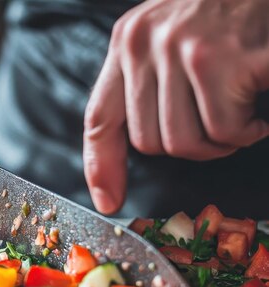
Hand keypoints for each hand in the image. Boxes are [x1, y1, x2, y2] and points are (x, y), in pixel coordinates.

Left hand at [83, 0, 268, 213]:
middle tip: (222, 125)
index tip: (109, 200)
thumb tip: (149, 140)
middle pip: (149, 143)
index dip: (100, 166)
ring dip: (222, 140)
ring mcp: (181, 50)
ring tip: (242, 111)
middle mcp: (145, 44)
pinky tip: (258, 105)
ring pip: (185, 143)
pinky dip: (247, 131)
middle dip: (191, 147)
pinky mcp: (221, 59)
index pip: (100, 117)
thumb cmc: (230, 8)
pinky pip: (224, 131)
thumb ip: (150, 78)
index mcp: (128, 42)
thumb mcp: (171, 35)